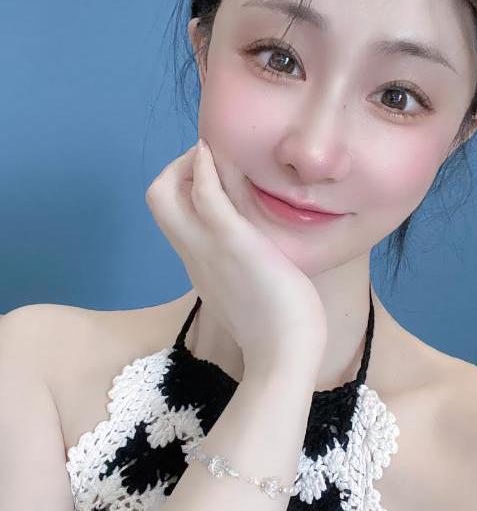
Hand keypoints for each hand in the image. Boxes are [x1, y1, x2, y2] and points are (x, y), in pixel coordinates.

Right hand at [145, 140, 327, 373]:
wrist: (284, 356)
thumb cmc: (278, 332)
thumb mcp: (250, 296)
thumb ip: (243, 275)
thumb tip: (257, 263)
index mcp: (201, 265)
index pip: (177, 217)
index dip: (187, 189)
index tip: (215, 178)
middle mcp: (194, 254)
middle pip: (157, 200)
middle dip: (177, 169)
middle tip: (211, 164)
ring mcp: (207, 247)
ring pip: (166, 193)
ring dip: (188, 162)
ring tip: (216, 156)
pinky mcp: (232, 242)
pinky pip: (205, 195)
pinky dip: (204, 168)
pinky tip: (216, 154)